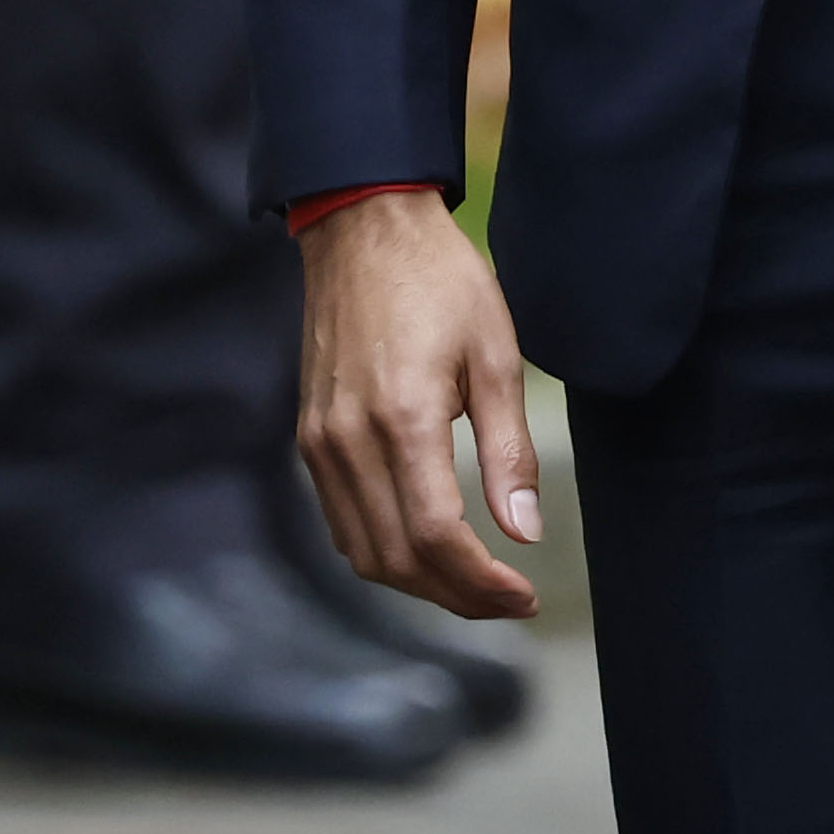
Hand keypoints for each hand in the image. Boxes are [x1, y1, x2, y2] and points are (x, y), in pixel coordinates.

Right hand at [294, 191, 547, 621]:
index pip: (437, 537)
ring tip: (474, 585)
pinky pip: (341, 522)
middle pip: (398, 559)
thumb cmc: (440, 281)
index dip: (482, 584)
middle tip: (508, 603)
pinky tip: (426, 549)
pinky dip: (383, 553)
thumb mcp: (496, 354)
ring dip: (419, 584)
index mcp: (403, 418)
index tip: (524, 599)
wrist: (364, 230)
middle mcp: (350, 442)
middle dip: (457, 595)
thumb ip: (509, 451)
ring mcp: (320, 444)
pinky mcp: (309, 439)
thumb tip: (524, 532)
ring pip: (363, 552)